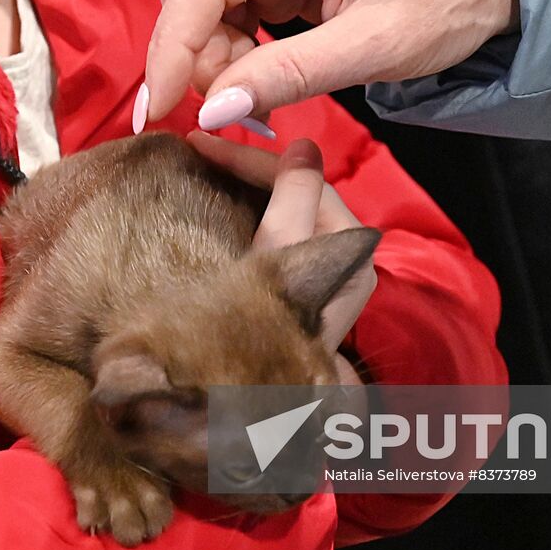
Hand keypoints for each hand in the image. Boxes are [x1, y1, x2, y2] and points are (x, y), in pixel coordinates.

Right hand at [137, 0, 516, 129]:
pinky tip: (265, 79)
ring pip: (204, 6)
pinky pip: (230, 10)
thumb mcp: (376, 45)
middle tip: (238, 115)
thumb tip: (216, 110)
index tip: (156, 110)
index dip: (171, 49)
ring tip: (262, 102)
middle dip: (199, 60)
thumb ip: (291, 74)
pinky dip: (236, 52)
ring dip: (218, 61)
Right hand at [187, 132, 375, 359]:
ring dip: (251, 188)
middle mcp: (351, 257)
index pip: (304, 178)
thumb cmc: (265, 329)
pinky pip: (286, 228)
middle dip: (250, 169)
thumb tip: (305, 145)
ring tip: (208, 170)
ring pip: (293, 208)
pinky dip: (255, 210)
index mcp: (351, 246)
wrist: (258, 406)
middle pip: (301, 191)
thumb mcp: (277, 256)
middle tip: (200, 151)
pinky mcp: (308, 285)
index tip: (199, 144)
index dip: (251, 157)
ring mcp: (331, 272)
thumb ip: (293, 199)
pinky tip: (224, 201)